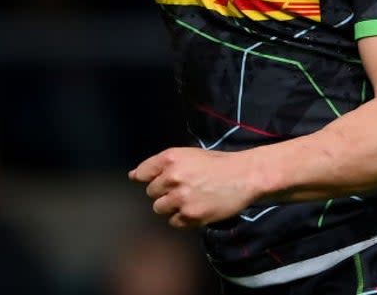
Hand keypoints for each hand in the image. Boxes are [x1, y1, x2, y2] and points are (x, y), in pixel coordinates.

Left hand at [129, 147, 260, 227]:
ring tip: (189, 199)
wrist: (244, 176)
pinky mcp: (190, 215)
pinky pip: (174, 221)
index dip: (149, 178)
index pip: (143, 173)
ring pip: (159, 208)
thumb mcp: (188, 155)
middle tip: (183, 188)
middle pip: (151, 193)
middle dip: (163, 192)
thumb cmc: (217, 163)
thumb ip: (161, 165)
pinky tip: (196, 207)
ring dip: (171, 206)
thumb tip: (132, 176)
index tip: (159, 182)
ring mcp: (180, 198)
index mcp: (171, 158)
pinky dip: (182, 218)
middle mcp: (172, 177)